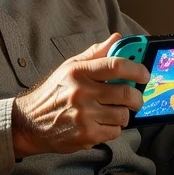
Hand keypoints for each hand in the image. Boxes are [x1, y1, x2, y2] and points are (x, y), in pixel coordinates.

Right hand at [11, 33, 149, 157]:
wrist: (29, 123)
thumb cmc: (53, 93)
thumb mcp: (69, 68)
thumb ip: (95, 54)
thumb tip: (116, 39)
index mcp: (79, 72)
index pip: (116, 65)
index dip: (137, 69)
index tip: (145, 74)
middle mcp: (81, 92)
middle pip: (126, 93)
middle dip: (137, 98)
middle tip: (136, 99)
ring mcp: (84, 115)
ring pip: (123, 115)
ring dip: (123, 115)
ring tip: (112, 112)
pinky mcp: (86, 135)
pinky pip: (114, 132)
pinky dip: (113, 129)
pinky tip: (100, 124)